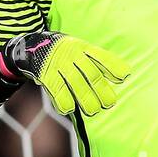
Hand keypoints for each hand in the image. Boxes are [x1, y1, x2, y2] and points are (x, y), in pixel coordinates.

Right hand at [1, 30, 131, 116]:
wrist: (33, 45)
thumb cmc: (64, 52)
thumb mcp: (81, 49)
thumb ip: (100, 61)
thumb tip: (125, 75)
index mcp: (83, 47)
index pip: (102, 57)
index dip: (114, 67)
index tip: (124, 77)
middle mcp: (72, 55)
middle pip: (91, 75)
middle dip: (101, 90)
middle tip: (109, 104)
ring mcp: (59, 64)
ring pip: (76, 84)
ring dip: (86, 99)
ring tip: (92, 110)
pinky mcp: (46, 75)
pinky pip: (57, 91)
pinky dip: (64, 102)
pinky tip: (69, 109)